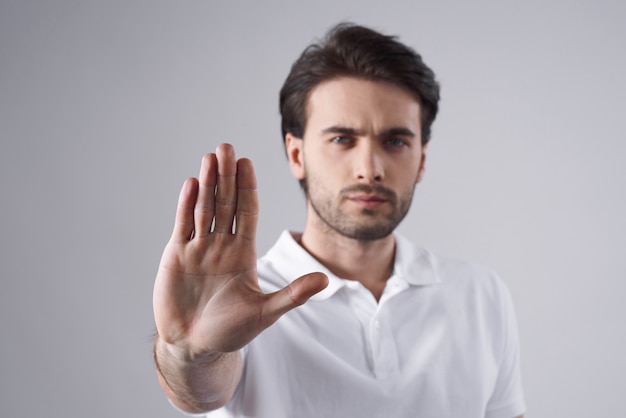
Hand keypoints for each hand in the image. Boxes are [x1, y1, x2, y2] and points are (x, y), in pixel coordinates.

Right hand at [153, 144, 327, 358]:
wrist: (194, 346)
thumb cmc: (230, 331)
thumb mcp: (265, 312)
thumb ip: (293, 294)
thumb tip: (326, 279)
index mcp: (243, 252)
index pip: (248, 213)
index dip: (248, 188)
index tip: (248, 164)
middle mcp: (221, 244)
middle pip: (225, 203)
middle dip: (226, 176)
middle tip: (227, 147)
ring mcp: (198, 248)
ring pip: (204, 208)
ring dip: (206, 184)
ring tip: (209, 158)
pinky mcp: (177, 256)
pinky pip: (182, 225)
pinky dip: (186, 205)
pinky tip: (191, 184)